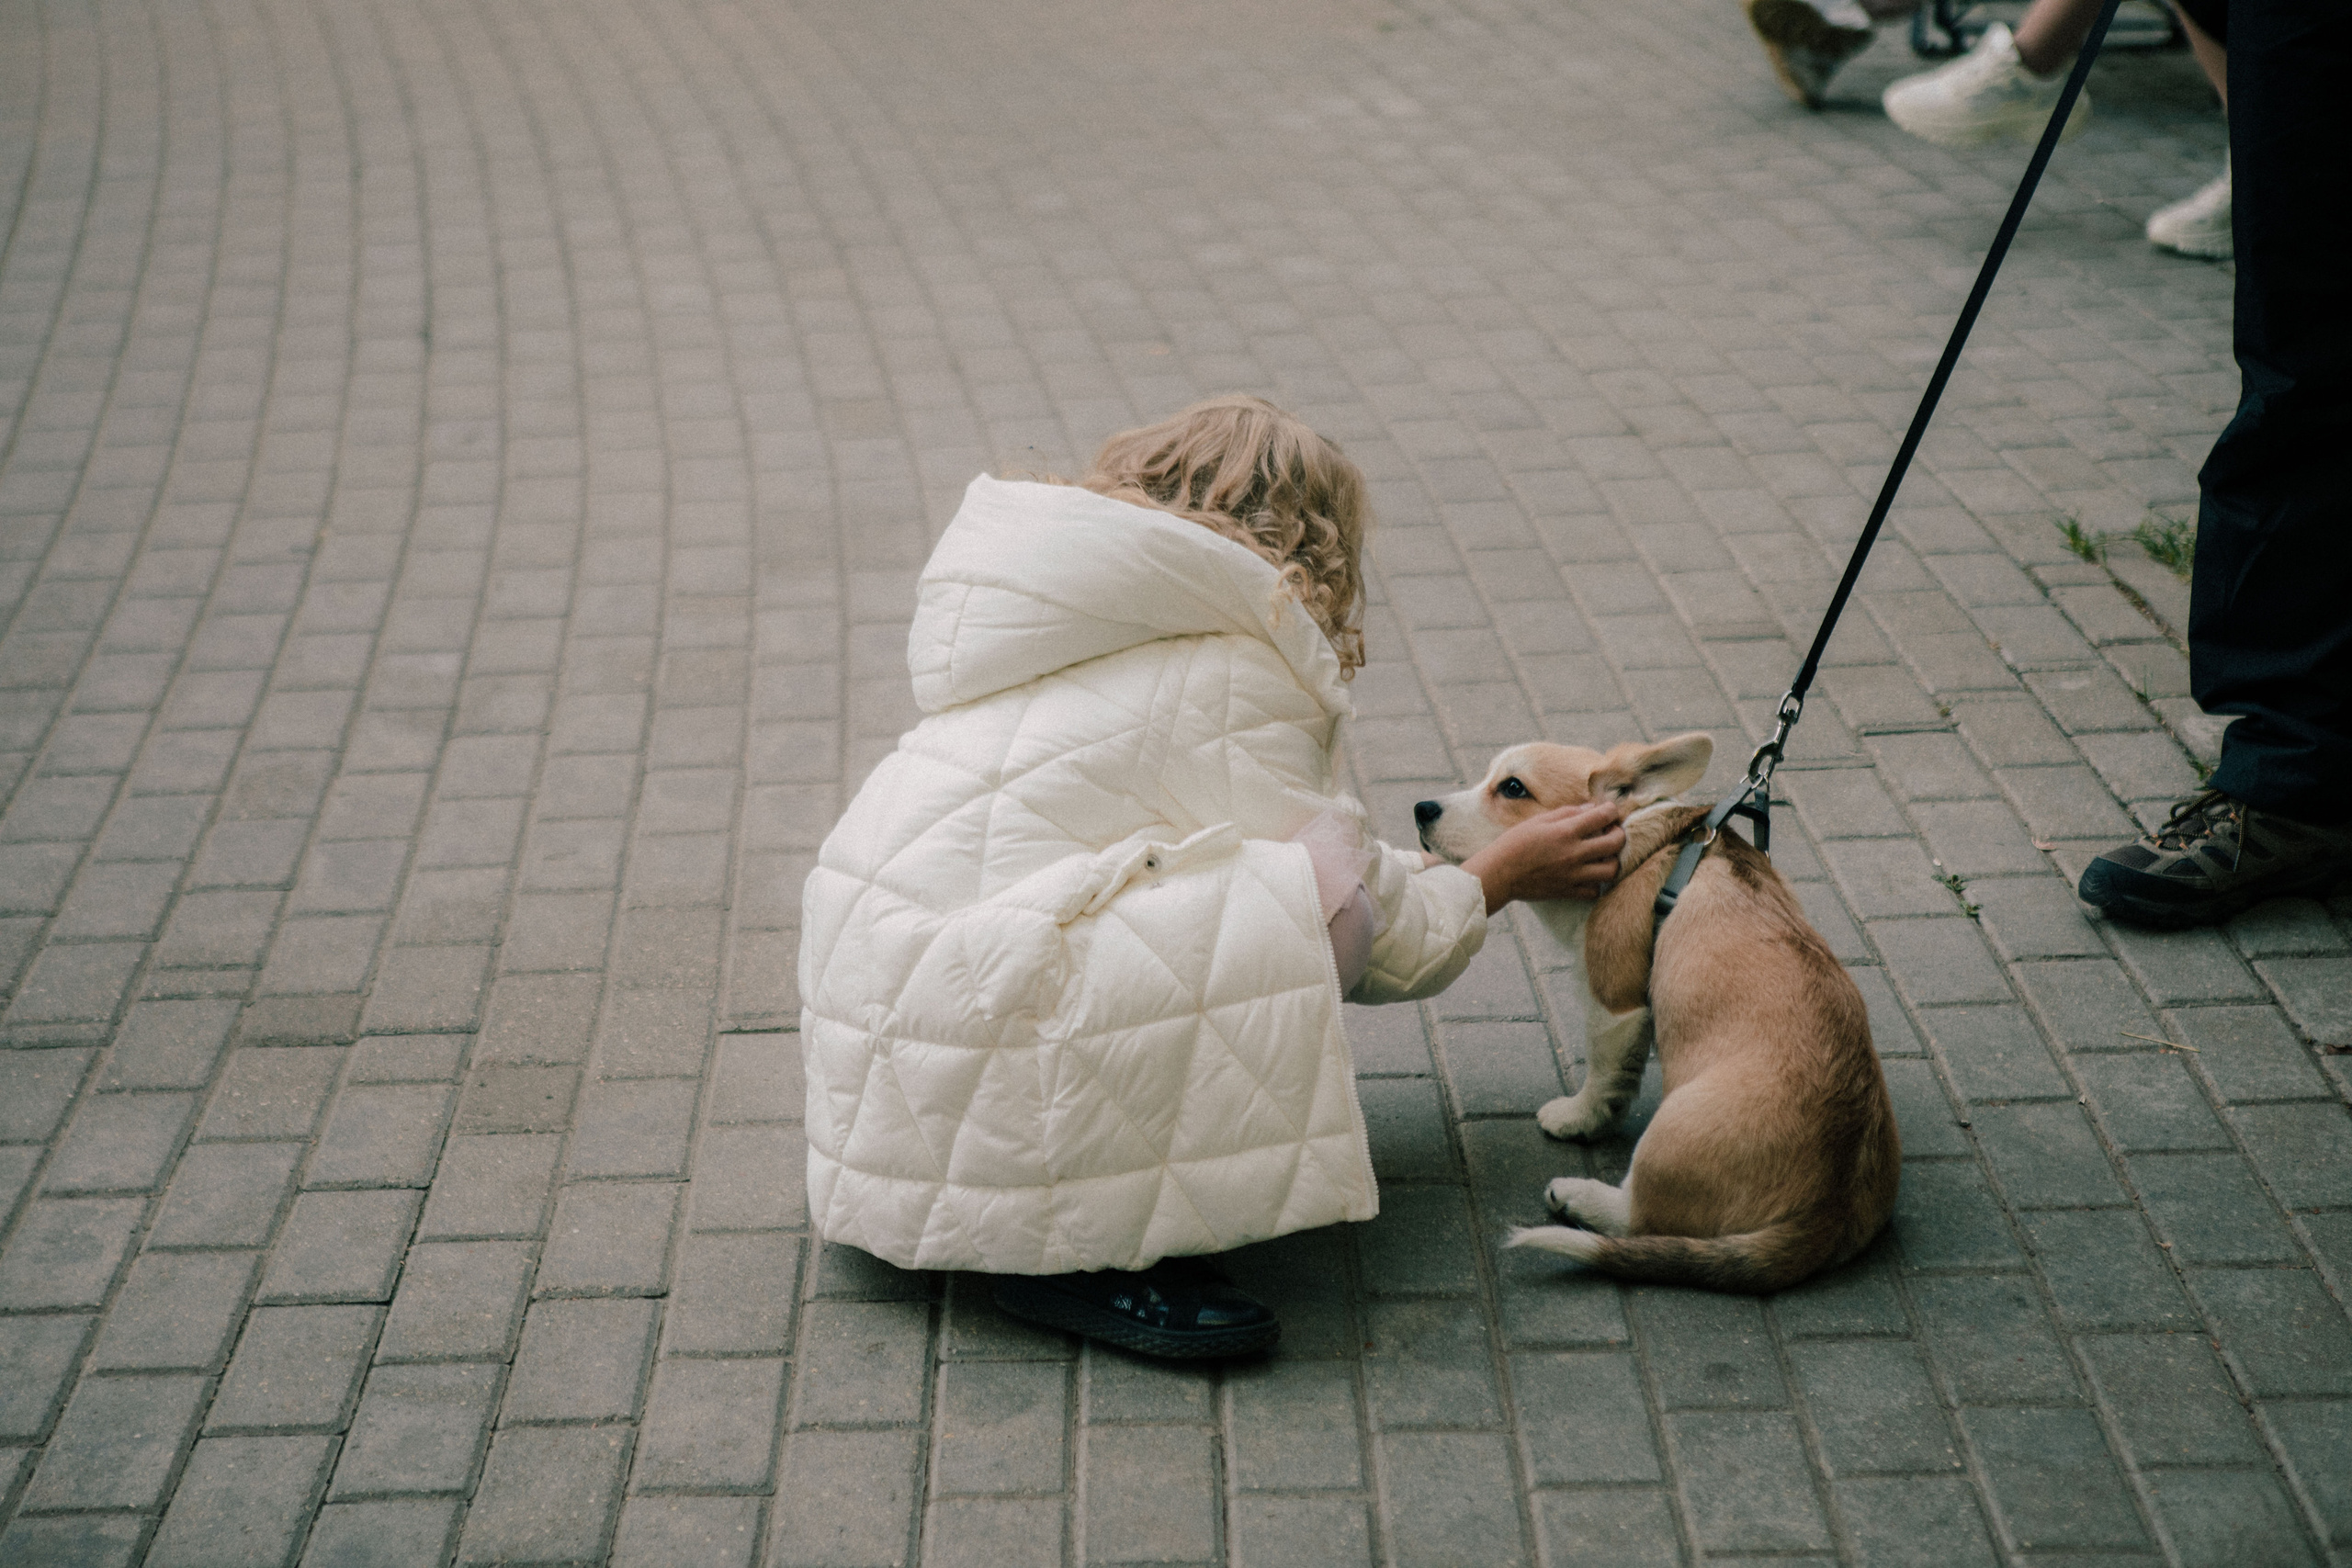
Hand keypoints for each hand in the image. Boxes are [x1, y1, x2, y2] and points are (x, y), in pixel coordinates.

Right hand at [1459, 801, 1625, 913]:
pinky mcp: (1568, 891)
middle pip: (1615, 843)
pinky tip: (1588, 875)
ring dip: (1612, 860)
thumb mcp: (1538, 820)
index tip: (1608, 811)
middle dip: (1619, 834)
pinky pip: (1594, 891)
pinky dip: (1596, 883)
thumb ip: (1567, 813)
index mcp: (1566, 831)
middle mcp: (1574, 853)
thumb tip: (1590, 809)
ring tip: (1603, 856)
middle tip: (1611, 832)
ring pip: (1611, 870)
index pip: (1603, 816)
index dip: (1611, 810)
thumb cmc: (1514, 843)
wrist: (1499, 874)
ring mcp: (1573, 875)